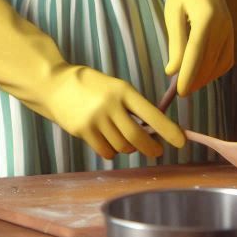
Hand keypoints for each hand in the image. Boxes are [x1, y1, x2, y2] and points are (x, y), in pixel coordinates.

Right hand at [44, 64, 186, 159]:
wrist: (54, 85)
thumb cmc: (89, 85)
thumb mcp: (113, 86)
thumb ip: (130, 105)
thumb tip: (152, 130)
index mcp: (122, 90)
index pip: (151, 113)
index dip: (168, 130)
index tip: (182, 142)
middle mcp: (110, 104)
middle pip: (137, 138)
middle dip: (151, 148)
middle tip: (157, 151)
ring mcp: (95, 119)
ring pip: (122, 147)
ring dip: (127, 147)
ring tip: (121, 136)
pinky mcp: (83, 131)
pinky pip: (106, 152)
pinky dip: (111, 151)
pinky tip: (106, 139)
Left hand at [146, 0, 233, 94]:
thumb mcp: (173, 13)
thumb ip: (175, 42)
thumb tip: (172, 71)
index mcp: (206, 17)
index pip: (197, 53)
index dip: (189, 75)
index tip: (179, 92)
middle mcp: (223, 25)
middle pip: (209, 62)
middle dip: (196, 80)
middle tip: (180, 93)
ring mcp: (230, 29)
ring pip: (220, 63)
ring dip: (205, 78)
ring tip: (189, 85)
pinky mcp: (232, 33)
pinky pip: (227, 59)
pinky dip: (216, 70)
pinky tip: (202, 74)